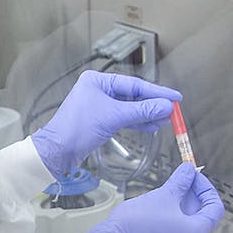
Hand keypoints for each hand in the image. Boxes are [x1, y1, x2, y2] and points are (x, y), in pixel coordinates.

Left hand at [30, 71, 179, 178]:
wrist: (58, 151)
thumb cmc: (75, 129)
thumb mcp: (114, 117)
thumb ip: (142, 111)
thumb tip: (165, 106)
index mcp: (97, 81)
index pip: (134, 84)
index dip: (156, 91)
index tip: (174, 97)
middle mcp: (98, 89)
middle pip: (133, 95)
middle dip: (153, 104)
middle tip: (173, 110)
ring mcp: (99, 105)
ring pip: (130, 108)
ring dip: (148, 114)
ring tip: (166, 119)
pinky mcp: (101, 119)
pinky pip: (124, 118)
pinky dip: (138, 122)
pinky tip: (152, 125)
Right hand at [78, 163, 224, 232]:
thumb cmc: (136, 224)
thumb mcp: (163, 195)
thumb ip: (181, 182)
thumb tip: (188, 171)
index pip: (214, 208)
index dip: (206, 189)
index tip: (194, 178)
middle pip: (199, 219)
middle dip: (191, 198)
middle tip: (180, 183)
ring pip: (184, 229)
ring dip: (179, 212)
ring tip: (165, 198)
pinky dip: (169, 226)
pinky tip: (156, 215)